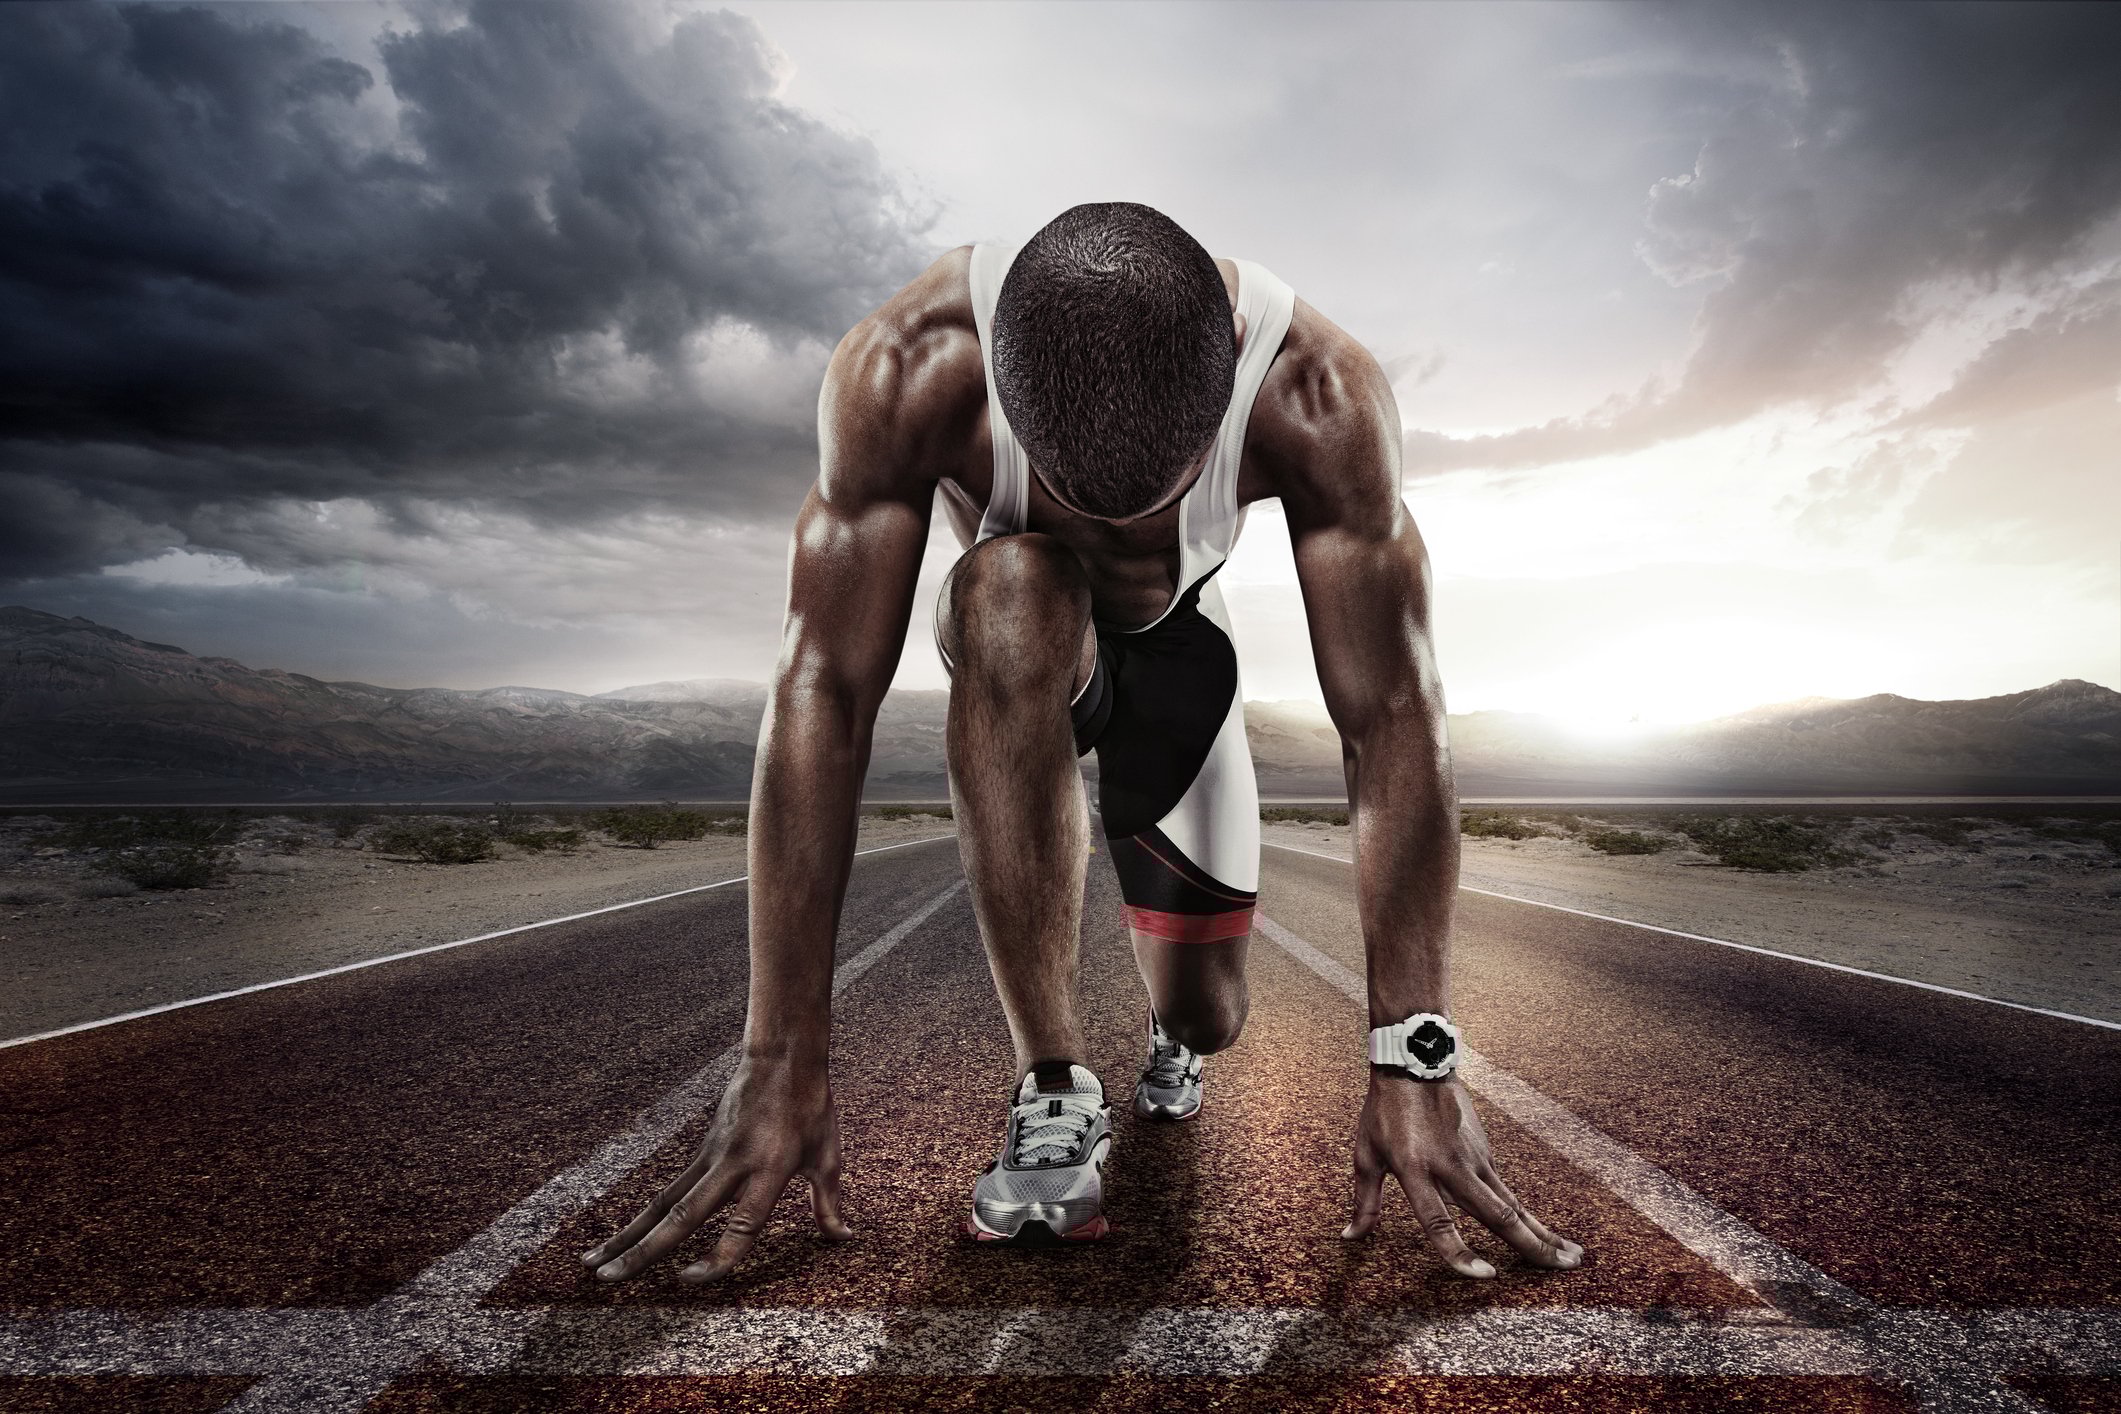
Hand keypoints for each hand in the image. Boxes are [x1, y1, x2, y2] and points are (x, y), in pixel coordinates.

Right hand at [580, 1053, 852, 1282]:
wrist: (781, 1055)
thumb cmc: (810, 1106)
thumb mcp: (827, 1155)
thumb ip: (829, 1202)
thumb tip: (843, 1237)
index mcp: (770, 1169)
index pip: (741, 1225)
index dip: (716, 1258)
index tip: (689, 1280)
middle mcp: (733, 1165)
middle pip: (683, 1215)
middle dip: (644, 1251)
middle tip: (609, 1280)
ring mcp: (710, 1157)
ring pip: (663, 1203)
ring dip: (628, 1235)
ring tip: (593, 1265)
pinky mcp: (701, 1152)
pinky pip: (668, 1190)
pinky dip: (644, 1217)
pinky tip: (622, 1238)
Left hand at [1342, 1066, 1583, 1276]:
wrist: (1414, 1063)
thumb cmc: (1384, 1111)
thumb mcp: (1366, 1155)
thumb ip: (1364, 1202)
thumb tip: (1349, 1238)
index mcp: (1415, 1170)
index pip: (1439, 1221)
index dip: (1459, 1251)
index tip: (1485, 1276)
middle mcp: (1451, 1167)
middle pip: (1497, 1214)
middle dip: (1531, 1247)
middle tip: (1561, 1271)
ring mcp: (1474, 1159)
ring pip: (1514, 1204)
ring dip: (1543, 1233)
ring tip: (1572, 1258)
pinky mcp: (1485, 1153)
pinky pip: (1509, 1192)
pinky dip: (1530, 1216)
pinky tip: (1545, 1234)